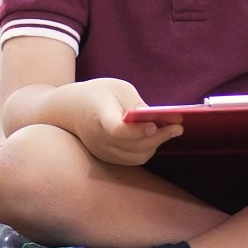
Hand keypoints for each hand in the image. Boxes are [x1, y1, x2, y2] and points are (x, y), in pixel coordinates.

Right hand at [64, 78, 183, 166]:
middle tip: (178, 127)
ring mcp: (102, 151)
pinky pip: (132, 159)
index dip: (137, 130)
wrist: (69, 110)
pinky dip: (147, 149)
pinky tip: (157, 137)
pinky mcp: (106, 158)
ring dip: (156, 144)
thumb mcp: (117, 88)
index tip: (155, 124)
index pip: (117, 129)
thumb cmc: (97, 94)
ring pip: (136, 155)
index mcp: (99, 114)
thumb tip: (157, 120)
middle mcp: (99, 137)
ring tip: (171, 130)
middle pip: (132, 145)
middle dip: (159, 137)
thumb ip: (136, 104)